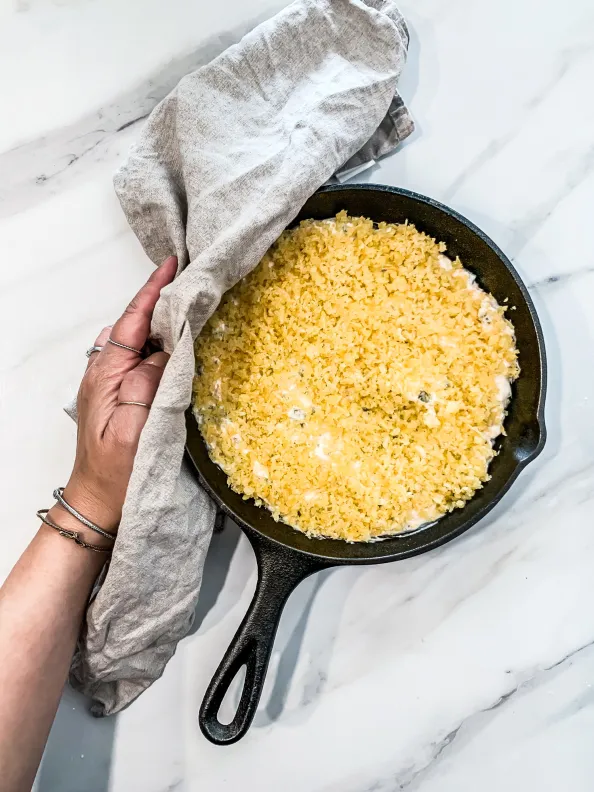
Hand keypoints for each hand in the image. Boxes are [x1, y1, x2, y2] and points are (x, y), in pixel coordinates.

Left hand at [61, 256, 176, 534]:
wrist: (98, 503)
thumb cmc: (115, 472)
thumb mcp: (134, 427)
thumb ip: (147, 384)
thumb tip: (166, 350)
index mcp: (106, 375)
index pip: (132, 322)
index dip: (153, 292)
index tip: (173, 266)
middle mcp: (106, 374)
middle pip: (134, 325)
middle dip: (160, 302)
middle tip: (191, 285)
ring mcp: (112, 386)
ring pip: (138, 342)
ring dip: (161, 325)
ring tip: (189, 312)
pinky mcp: (122, 398)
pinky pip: (142, 362)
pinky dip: (160, 348)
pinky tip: (178, 351)